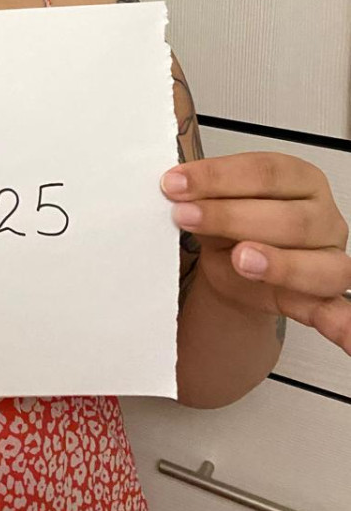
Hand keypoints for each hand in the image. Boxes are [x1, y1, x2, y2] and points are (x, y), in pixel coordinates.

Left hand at [160, 151, 350, 354]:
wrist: (233, 266)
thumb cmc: (229, 227)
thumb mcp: (214, 206)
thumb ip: (206, 200)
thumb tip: (178, 191)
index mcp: (299, 178)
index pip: (264, 171)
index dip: (218, 177)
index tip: (175, 184)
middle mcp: (323, 215)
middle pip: (289, 217)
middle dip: (231, 217)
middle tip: (187, 217)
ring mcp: (331, 257)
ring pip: (317, 264)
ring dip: (278, 264)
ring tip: (240, 259)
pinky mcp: (326, 298)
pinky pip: (341, 314)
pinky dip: (346, 327)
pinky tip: (347, 338)